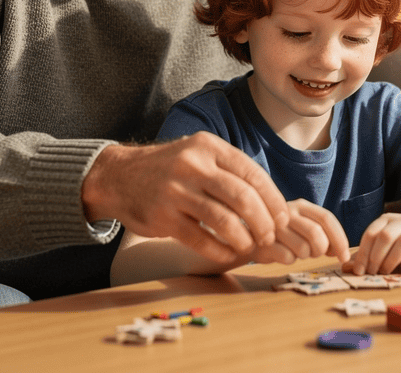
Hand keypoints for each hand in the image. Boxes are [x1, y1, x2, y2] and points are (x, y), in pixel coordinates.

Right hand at [82, 133, 289, 264]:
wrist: (118, 176)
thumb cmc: (169, 168)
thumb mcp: (198, 154)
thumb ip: (229, 170)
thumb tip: (272, 200)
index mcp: (208, 146)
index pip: (252, 173)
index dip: (273, 199)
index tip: (283, 217)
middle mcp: (192, 165)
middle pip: (243, 197)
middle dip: (264, 221)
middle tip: (271, 235)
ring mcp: (175, 191)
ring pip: (224, 220)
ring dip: (245, 239)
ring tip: (251, 246)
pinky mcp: (161, 217)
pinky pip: (200, 239)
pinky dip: (221, 251)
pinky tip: (229, 253)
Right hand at [253, 199, 349, 264]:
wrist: (250, 237)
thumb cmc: (285, 235)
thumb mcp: (304, 228)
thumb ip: (323, 234)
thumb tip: (340, 252)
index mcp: (301, 205)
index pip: (327, 218)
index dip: (339, 239)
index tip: (344, 256)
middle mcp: (288, 212)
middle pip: (316, 234)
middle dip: (321, 249)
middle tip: (314, 254)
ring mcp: (274, 226)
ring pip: (303, 249)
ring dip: (304, 256)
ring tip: (294, 251)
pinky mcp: (263, 241)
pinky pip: (288, 258)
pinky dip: (289, 260)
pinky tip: (281, 253)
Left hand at [344, 213, 400, 273]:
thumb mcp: (383, 241)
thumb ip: (366, 253)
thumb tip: (346, 268)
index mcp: (386, 219)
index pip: (370, 234)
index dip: (363, 253)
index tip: (358, 271)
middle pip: (386, 236)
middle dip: (376, 257)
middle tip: (371, 273)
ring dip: (391, 260)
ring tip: (385, 272)